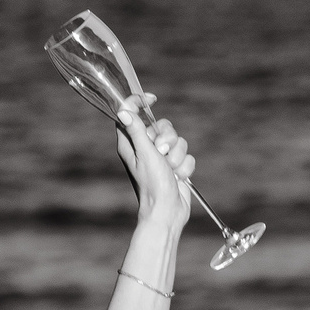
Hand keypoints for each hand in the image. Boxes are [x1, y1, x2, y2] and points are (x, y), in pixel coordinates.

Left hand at [116, 105, 194, 227]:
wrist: (168, 211)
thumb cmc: (152, 185)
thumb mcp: (145, 153)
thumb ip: (136, 130)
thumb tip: (123, 110)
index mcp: (131, 143)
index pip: (131, 113)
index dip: (139, 102)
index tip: (152, 99)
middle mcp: (145, 148)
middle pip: (162, 125)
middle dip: (168, 138)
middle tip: (162, 153)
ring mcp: (161, 158)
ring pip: (177, 140)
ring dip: (177, 155)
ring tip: (171, 169)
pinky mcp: (175, 167)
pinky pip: (186, 155)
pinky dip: (185, 166)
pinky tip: (178, 177)